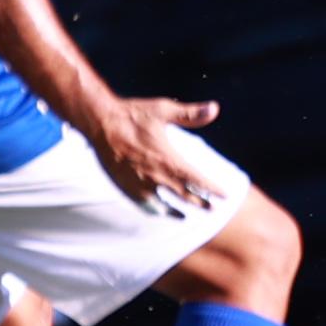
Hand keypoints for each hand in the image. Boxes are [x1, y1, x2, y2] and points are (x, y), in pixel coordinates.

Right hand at [94, 94, 226, 218]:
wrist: (100, 123)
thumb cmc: (133, 115)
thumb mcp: (163, 110)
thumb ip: (191, 114)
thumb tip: (215, 108)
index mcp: (168, 160)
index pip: (197, 181)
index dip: (212, 189)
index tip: (225, 195)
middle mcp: (156, 177)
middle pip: (185, 196)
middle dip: (201, 203)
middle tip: (214, 209)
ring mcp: (140, 185)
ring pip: (165, 206)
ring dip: (179, 211)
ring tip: (187, 216)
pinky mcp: (126, 188)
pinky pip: (145, 206)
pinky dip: (156, 212)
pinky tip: (160, 212)